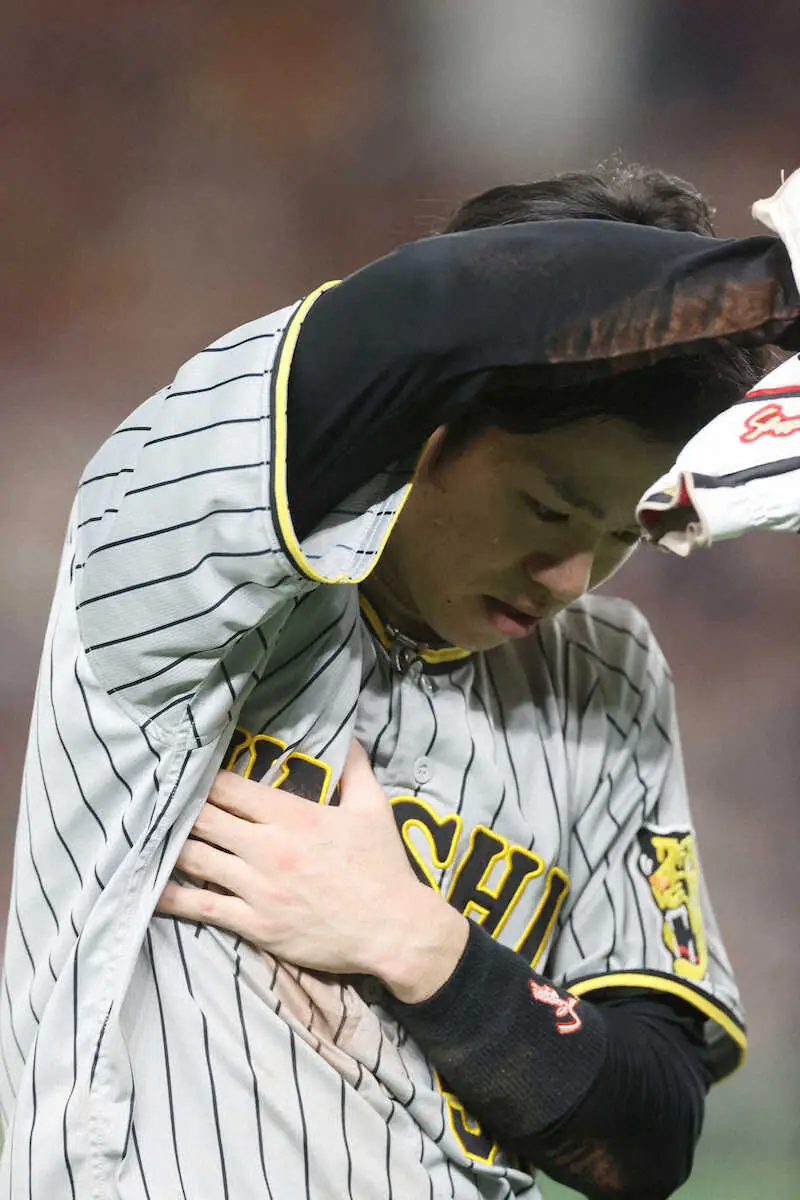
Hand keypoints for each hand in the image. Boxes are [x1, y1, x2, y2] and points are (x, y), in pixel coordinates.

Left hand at [157, 740, 468, 1001]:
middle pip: (204, 819)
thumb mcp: (373, 808)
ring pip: (196, 859)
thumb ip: (354, 768)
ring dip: (171, 845)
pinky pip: (202, 907)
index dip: (204, 778)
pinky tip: (149, 887)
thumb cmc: (383, 866)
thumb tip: (346, 734)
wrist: (393, 929)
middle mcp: (267, 848)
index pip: (230, 788)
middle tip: (160, 801)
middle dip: (181, 808)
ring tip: (149, 835)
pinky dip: (172, 895)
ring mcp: (257, 888)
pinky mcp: (254, 924)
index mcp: (292, 816)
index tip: (187, 771)